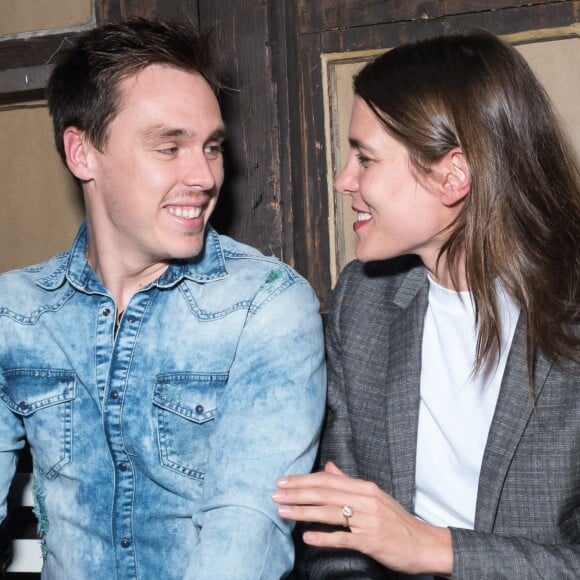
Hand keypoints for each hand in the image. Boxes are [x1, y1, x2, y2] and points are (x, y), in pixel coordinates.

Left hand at [272, 462, 452, 575]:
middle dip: (297, 493)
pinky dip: (324, 538)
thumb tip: (328, 467)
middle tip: (275, 494)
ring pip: (329, 513)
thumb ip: (348, 481)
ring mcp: (368, 520)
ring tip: (282, 511)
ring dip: (303, 512)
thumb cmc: (396, 520)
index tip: (283, 481)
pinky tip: (307, 538)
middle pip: (325, 493)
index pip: (327, 479)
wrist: (424, 544)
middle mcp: (366, 500)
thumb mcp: (374, 496)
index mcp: (364, 487)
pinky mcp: (371, 541)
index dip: (303, 480)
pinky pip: (344, 538)